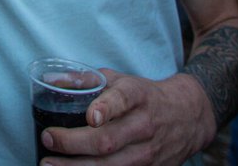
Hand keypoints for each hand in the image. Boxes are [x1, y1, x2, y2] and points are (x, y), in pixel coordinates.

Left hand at [42, 68, 212, 165]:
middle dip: (73, 143)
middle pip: (107, 140)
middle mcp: (144, 125)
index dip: (107, 108)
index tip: (91, 116)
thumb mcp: (122, 80)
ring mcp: (148, 152)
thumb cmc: (145, 96)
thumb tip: (51, 80)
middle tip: (48, 139)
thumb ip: (87, 79)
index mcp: (137, 96)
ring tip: (49, 164)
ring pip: (110, 165)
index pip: (123, 100)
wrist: (188, 116)